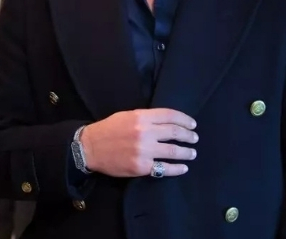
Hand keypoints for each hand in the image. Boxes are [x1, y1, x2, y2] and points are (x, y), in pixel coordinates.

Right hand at [80, 108, 197, 177]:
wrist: (90, 148)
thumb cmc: (109, 129)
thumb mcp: (127, 115)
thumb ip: (146, 117)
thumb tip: (167, 121)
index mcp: (141, 117)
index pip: (170, 115)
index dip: (185, 120)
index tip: (192, 124)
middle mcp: (145, 132)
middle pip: (175, 132)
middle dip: (188, 136)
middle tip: (194, 138)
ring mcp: (144, 150)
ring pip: (173, 151)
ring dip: (186, 152)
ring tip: (192, 153)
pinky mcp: (141, 166)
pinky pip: (164, 168)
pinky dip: (177, 169)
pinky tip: (183, 168)